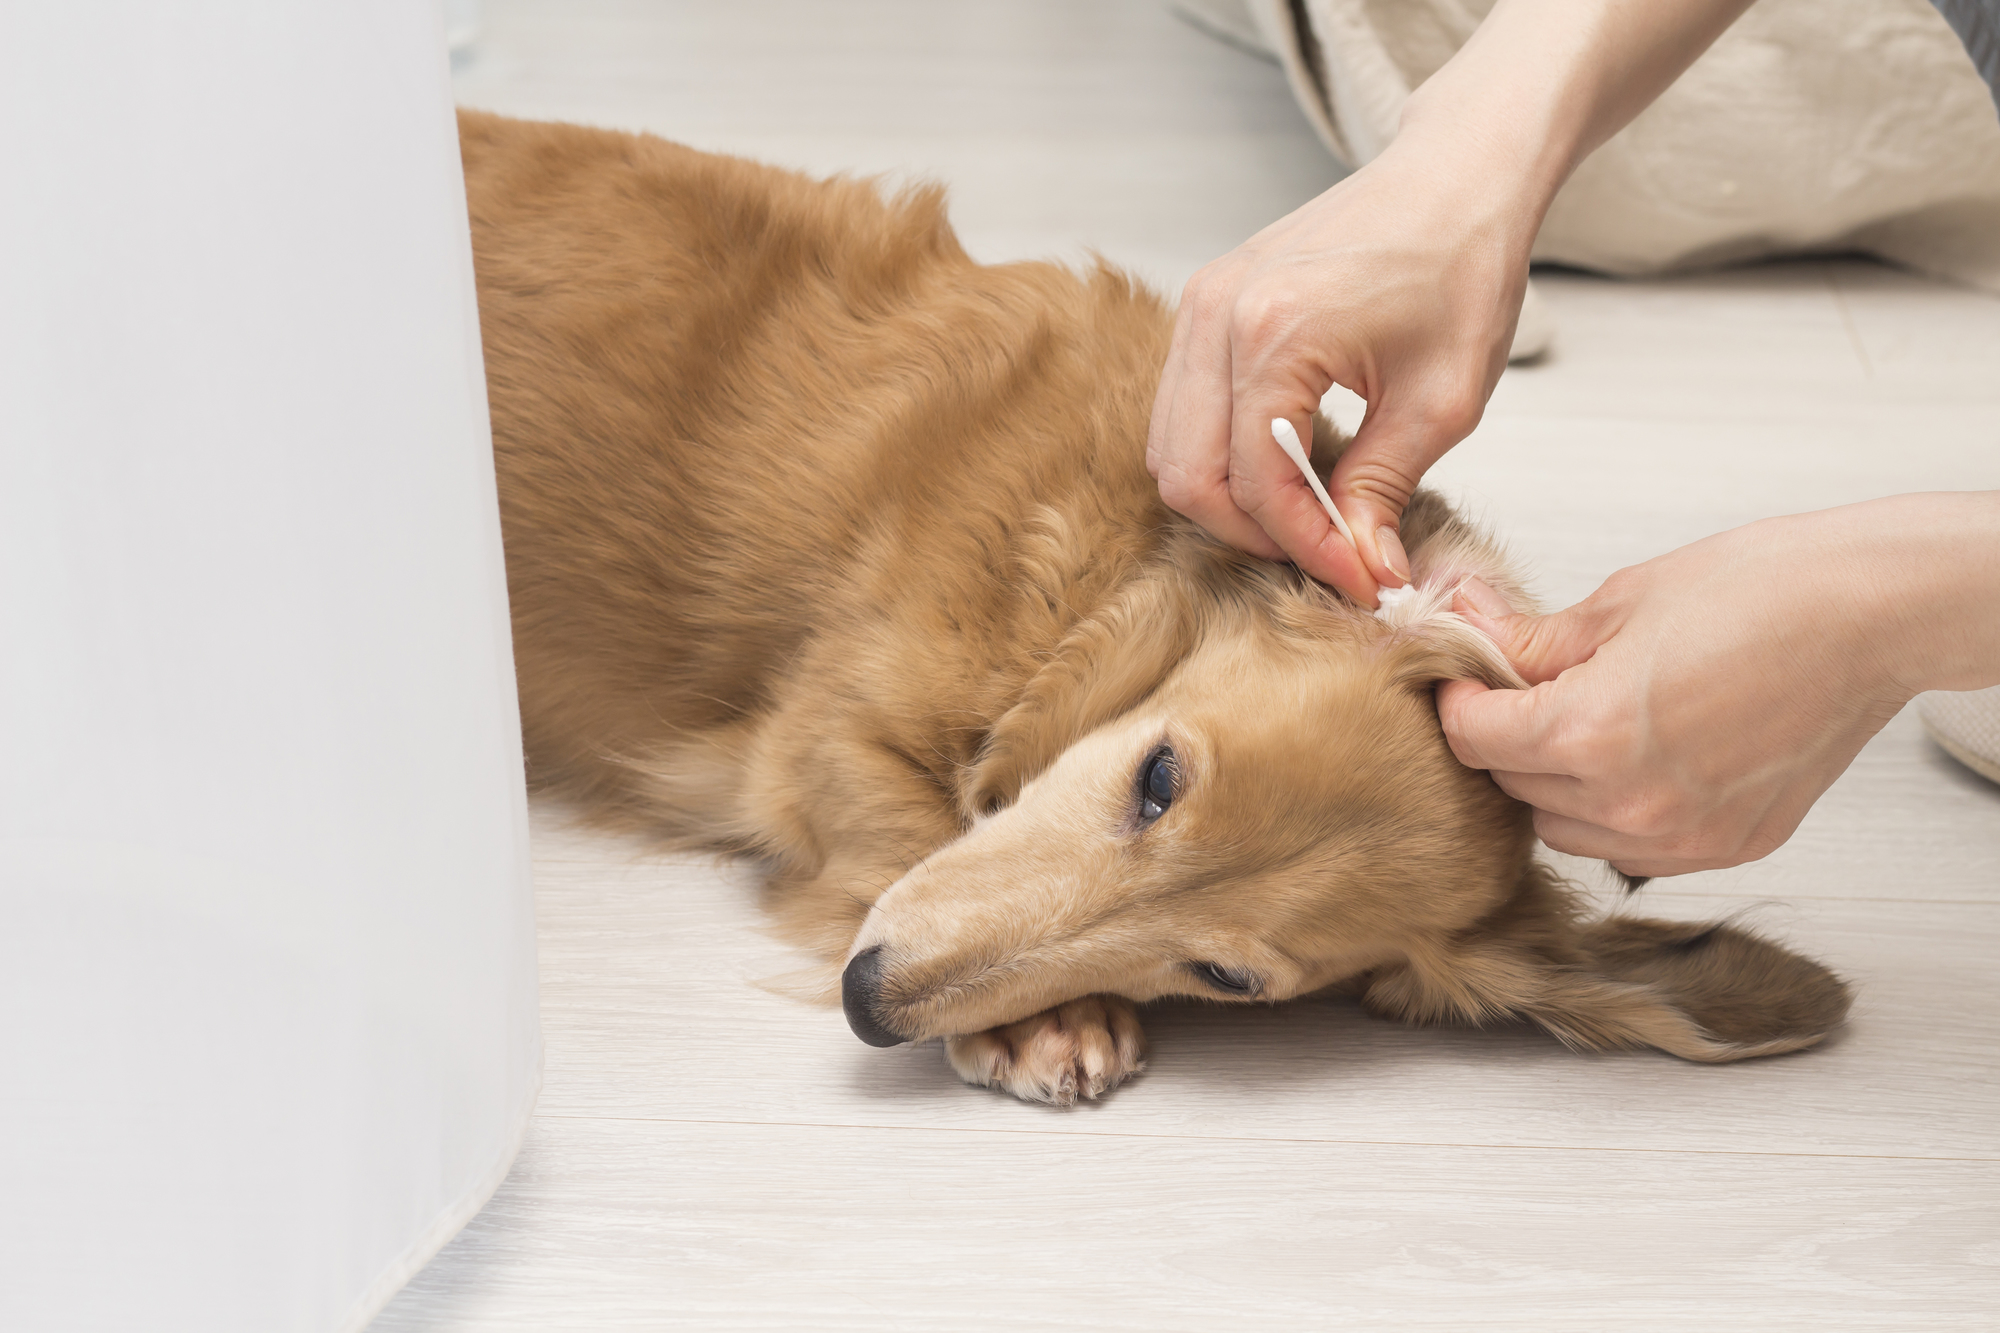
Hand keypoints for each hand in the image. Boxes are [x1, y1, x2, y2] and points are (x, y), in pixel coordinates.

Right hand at [1145, 0, 1766, 606]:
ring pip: (1171, 449)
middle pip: (1188, 476)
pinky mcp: (1204, 304)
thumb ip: (1385, 489)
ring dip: (1232, 500)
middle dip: (1256, 534)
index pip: (1258, 482)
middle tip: (1329, 557)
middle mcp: (1217, 315)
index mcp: (1275, 331)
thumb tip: (1363, 570)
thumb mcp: (1444, 399)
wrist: (1456, 176)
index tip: (1361, 580)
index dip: (1308, 547)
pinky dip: (1222, 455)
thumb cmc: (1461, 266)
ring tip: (1310, 518)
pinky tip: (1289, 465)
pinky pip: (1180, 410)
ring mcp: (1200, 305)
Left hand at [1436, 495, 1999, 876]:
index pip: (1472, 740)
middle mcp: (1630, 804)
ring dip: (1553, 785)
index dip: (1456, 702)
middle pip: (1513, 788)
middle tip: (1519, 690)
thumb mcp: (1620, 604)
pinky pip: (1631, 850)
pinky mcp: (1726, 848)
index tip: (1462, 678)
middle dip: (1503, 738)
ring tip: (1582, 723)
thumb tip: (1463, 623)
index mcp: (1588, 735)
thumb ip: (1531, 637)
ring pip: (1565, 830)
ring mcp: (1682, 837)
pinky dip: (1614, 814)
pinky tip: (1636, 760)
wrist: (1871, 617)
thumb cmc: (1759, 592)